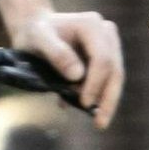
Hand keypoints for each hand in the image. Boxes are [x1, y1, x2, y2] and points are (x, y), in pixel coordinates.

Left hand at [7, 9, 126, 127]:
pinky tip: (90, 113)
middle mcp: (105, 32)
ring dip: (108, 101)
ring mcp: (108, 44)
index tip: (84, 103)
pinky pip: (107, 79)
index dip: (95, 83)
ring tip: (100, 122)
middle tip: (100, 124)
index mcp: (92, 25)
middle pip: (114, 69)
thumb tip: (78, 76)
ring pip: (115, 76)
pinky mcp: (105, 57)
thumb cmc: (34, 33)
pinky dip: (100, 97)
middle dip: (108, 98)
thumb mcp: (38, 39)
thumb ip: (57, 54)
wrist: (33, 28)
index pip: (102, 59)